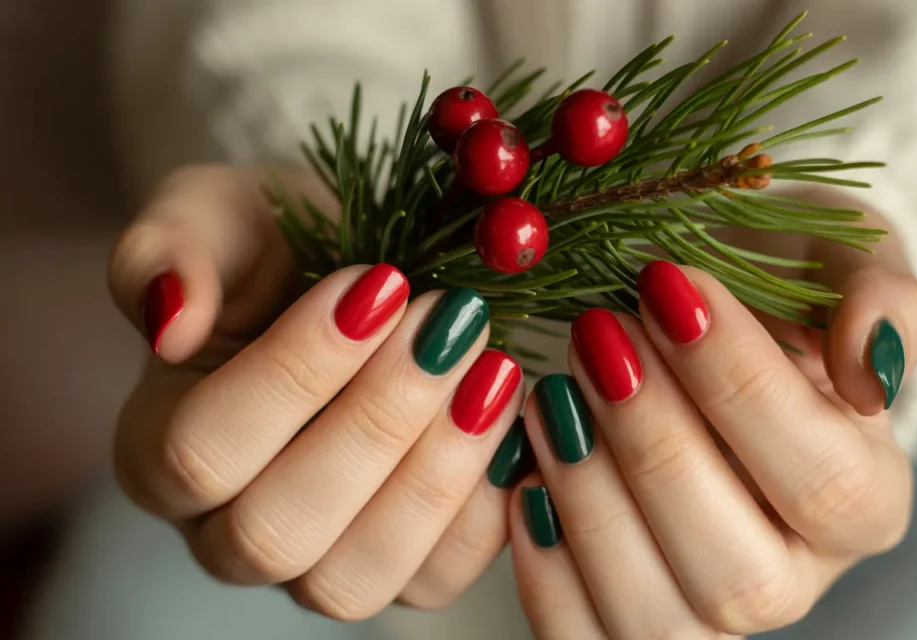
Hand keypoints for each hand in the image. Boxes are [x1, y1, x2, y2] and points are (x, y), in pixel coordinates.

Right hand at [108, 166, 530, 619]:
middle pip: (276, 531)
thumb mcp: (214, 213)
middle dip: (377, 420)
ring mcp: (314, 563)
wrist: (363, 275)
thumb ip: (167, 250)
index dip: (293, 373)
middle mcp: (224, 531)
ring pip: (354, 578)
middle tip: (449, 321)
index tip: (379, 284)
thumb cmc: (278, 247)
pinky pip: (440, 576)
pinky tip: (512, 413)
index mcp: (156, 451)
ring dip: (436, 469)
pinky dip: (486, 500)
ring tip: (491, 368)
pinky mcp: (403, 573)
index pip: (199, 452)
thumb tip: (172, 321)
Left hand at [510, 202, 916, 637]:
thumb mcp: (841, 264)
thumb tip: (870, 366)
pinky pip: (581, 637)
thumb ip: (879, 300)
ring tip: (553, 398)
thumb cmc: (771, 293)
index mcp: (866, 501)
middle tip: (598, 334)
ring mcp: (705, 612)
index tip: (668, 284)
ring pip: (655, 618)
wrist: (699, 321)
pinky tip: (526, 477)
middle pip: (737, 574)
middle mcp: (794, 578)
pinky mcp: (623, 615)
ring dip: (590, 502)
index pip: (822, 479)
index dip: (738, 384)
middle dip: (654, 446)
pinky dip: (543, 566)